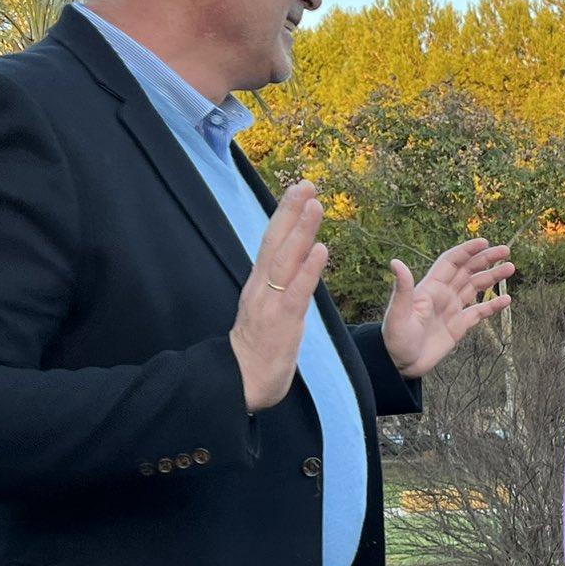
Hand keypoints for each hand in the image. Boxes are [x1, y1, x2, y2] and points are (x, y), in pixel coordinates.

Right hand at [229, 182, 328, 412]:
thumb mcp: (270, 310)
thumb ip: (282, 287)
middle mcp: (262, 287)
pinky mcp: (282, 322)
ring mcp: (271, 303)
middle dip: (291, 211)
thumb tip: (298, 265)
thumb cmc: (259, 348)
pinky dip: (309, 270)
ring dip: (302, 231)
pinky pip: (297, 292)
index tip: (301, 189)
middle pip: (276, 241)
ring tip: (316, 204)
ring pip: (286, 260)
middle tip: (308, 183)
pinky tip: (321, 251)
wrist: (243, 382)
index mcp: (260, 284)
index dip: (286, 215)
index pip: (273, 242)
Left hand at [382, 238, 515, 379]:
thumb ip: (402, 289)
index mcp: (430, 288)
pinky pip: (479, 312)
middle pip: (468, 271)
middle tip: (506, 250)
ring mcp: (452, 310)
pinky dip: (493, 306)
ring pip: (476, 288)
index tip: (485, 242)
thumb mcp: (397, 313)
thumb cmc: (394, 338)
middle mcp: (443, 295)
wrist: (400, 364)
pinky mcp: (459, 327)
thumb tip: (395, 262)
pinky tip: (507, 300)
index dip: (467, 251)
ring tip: (510, 268)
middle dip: (486, 259)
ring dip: (492, 277)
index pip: (452, 262)